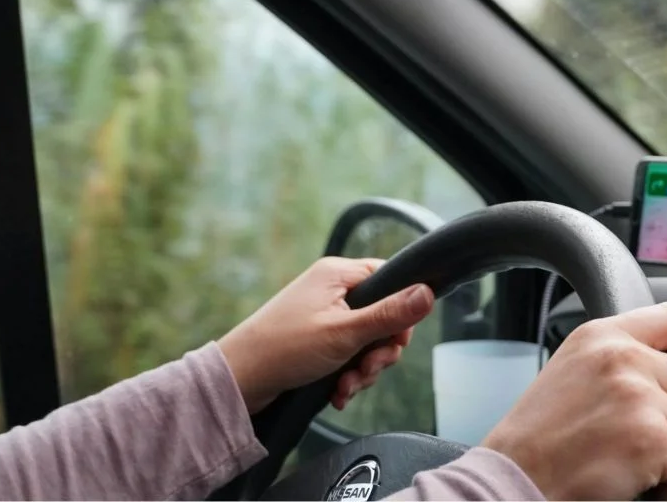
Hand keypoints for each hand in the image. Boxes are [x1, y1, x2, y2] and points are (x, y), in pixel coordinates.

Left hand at [218, 257, 434, 413]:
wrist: (239, 380)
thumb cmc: (284, 348)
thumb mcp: (345, 333)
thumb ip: (389, 315)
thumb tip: (428, 292)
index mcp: (338, 274)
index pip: (391, 278)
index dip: (401, 311)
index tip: (395, 340)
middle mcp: (332, 289)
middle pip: (382, 315)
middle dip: (379, 351)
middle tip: (366, 369)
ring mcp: (324, 314)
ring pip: (367, 340)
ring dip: (363, 369)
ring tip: (346, 386)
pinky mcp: (317, 338)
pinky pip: (348, 354)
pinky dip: (348, 375)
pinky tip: (338, 392)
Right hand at [481, 301, 666, 500]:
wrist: (513, 478)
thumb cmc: (536, 438)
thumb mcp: (570, 370)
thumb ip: (617, 360)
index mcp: (600, 336)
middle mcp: (622, 357)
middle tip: (645, 433)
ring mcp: (638, 397)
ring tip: (629, 461)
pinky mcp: (651, 439)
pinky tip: (629, 481)